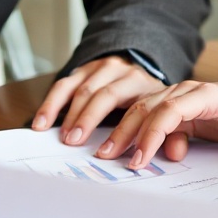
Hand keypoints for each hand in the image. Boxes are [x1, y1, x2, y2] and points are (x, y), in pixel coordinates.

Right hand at [29, 55, 167, 144]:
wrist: (141, 63)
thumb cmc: (152, 97)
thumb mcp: (167, 109)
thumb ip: (174, 132)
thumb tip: (176, 154)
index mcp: (144, 83)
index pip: (133, 105)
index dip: (120, 131)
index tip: (108, 154)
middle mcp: (120, 71)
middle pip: (101, 95)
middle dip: (87, 120)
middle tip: (75, 144)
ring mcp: (99, 68)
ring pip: (80, 89)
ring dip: (67, 114)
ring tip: (60, 138)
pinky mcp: (82, 69)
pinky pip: (63, 85)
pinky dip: (51, 104)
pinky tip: (41, 122)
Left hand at [89, 63, 217, 167]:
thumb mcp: (197, 133)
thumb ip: (176, 140)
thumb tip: (155, 158)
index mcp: (169, 98)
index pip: (133, 110)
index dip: (112, 127)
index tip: (95, 149)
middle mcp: (173, 91)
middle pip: (133, 108)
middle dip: (110, 130)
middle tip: (92, 153)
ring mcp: (187, 92)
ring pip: (147, 109)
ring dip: (127, 134)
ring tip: (112, 156)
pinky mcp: (203, 96)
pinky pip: (171, 113)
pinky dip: (153, 133)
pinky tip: (143, 152)